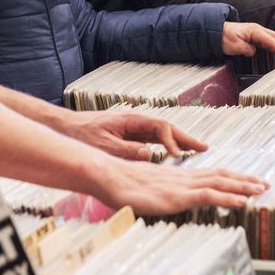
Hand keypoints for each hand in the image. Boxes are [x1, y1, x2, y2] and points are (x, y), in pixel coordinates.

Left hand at [63, 110, 209, 160]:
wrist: (69, 127)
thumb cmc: (84, 134)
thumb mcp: (104, 144)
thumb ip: (127, 150)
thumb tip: (150, 154)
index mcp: (132, 120)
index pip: (160, 127)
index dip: (171, 140)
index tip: (178, 154)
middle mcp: (137, 122)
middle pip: (167, 128)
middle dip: (186, 137)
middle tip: (205, 148)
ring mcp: (135, 128)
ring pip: (163, 134)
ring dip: (180, 142)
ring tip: (198, 151)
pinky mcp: (131, 136)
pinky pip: (155, 140)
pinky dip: (168, 146)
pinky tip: (176, 155)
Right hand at [96, 159, 267, 214]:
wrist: (108, 176)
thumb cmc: (120, 184)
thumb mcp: (145, 189)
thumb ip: (158, 193)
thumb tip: (163, 199)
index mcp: (178, 177)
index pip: (211, 175)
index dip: (231, 178)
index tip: (248, 181)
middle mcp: (184, 178)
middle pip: (221, 176)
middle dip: (244, 180)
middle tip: (265, 184)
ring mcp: (182, 186)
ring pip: (220, 183)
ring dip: (243, 187)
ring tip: (261, 190)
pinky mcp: (177, 196)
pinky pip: (208, 195)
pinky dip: (228, 197)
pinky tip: (242, 201)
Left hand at [221, 22, 274, 61]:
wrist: (214, 31)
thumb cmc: (222, 37)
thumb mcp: (234, 46)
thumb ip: (247, 49)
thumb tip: (254, 51)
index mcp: (255, 31)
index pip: (273, 42)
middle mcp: (257, 30)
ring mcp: (255, 32)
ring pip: (273, 39)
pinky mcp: (253, 36)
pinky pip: (267, 41)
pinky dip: (274, 47)